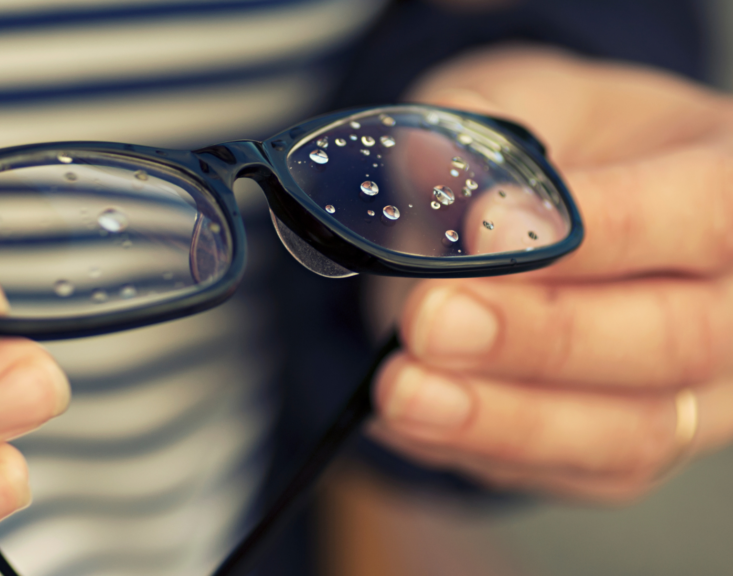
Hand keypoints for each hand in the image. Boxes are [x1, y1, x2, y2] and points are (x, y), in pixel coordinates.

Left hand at [368, 45, 732, 501]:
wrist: (541, 223)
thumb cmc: (546, 153)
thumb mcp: (515, 104)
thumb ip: (478, 133)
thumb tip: (428, 165)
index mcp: (729, 181)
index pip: (708, 214)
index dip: (605, 231)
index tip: (485, 230)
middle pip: (679, 337)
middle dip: (542, 336)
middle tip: (431, 320)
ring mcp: (704, 390)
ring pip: (632, 430)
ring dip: (506, 418)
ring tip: (404, 390)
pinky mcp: (640, 449)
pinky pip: (579, 472)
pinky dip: (488, 450)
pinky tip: (412, 421)